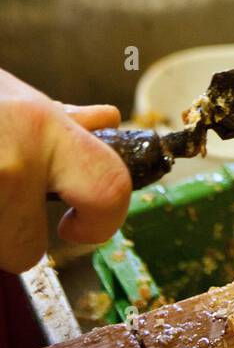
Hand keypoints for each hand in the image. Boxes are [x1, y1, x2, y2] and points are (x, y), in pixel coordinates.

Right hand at [0, 69, 130, 272]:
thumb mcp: (10, 96)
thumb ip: (59, 120)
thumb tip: (105, 122)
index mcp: (42, 131)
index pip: (108, 190)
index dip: (102, 222)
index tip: (80, 225)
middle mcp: (11, 165)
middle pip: (25, 251)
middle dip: (15, 237)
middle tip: (5, 208)